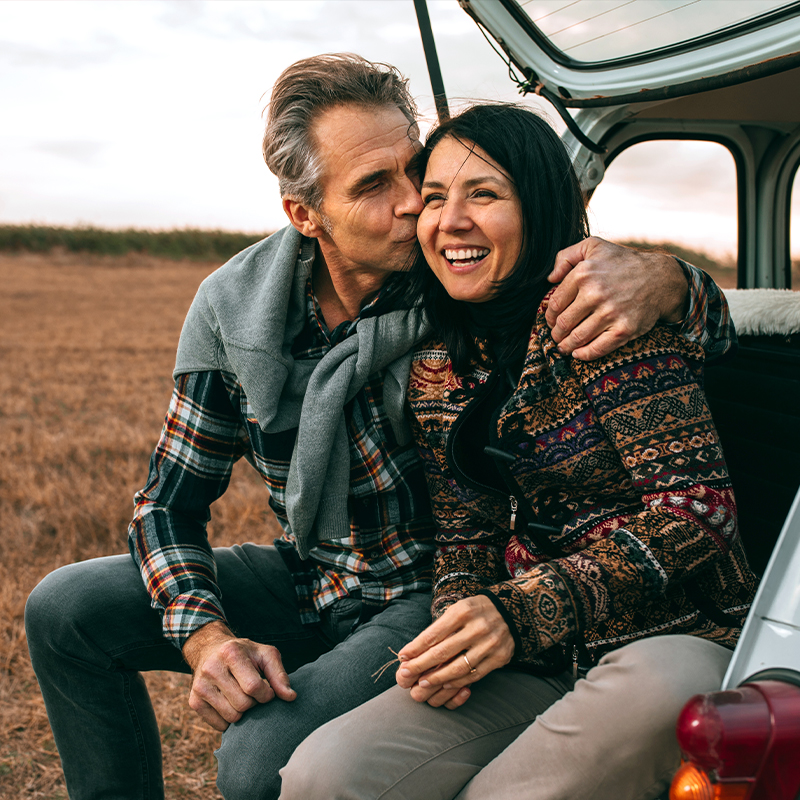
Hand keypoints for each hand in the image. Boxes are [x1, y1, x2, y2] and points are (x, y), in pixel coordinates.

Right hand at [182, 620, 295, 731]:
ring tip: (242, 697)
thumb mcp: (265, 655)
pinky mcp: (194, 702)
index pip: (254, 687)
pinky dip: (230, 720)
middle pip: (243, 704)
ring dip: (243, 712)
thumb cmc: (244, 653)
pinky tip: (230, 704)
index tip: (268, 691)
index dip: (267, 694)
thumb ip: (280, 675)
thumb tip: (291, 697)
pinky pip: (219, 725)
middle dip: (254, 703)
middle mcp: (212, 668)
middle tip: (254, 693)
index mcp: (231, 653)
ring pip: (232, 717)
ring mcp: (200, 686)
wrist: (211, 650)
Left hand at [395, 595, 513, 708]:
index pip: (433, 633)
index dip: (415, 647)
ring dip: (437, 678)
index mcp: (463, 611)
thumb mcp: (458, 610)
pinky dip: (458, 682)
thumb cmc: (477, 611)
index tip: (403, 657)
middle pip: (442, 652)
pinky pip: (474, 675)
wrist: (513, 611)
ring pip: (458, 668)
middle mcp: (477, 627)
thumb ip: (440, 628)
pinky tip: (445, 684)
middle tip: (405, 674)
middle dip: (420, 665)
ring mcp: (490, 644)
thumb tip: (414, 650)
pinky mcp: (499, 658)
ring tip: (423, 683)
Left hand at [545, 237, 687, 359]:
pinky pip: (597, 348)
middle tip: (556, 336)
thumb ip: (566, 256)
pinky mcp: (624, 329)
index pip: (556, 304)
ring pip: (577, 338)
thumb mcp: (594, 246)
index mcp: (583, 274)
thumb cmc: (623, 262)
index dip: (549, 316)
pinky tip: (578, 353)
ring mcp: (610, 313)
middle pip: (564, 323)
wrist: (660, 278)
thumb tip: (550, 279)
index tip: (551, 321)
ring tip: (564, 346)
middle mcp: (595, 294)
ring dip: (566, 346)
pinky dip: (583, 354)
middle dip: (556, 333)